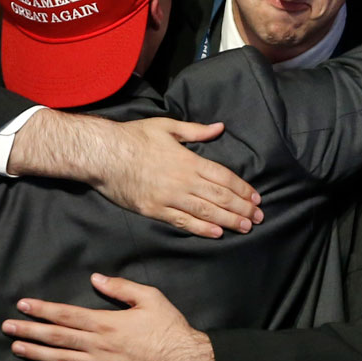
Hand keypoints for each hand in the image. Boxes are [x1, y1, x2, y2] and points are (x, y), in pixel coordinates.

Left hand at [2, 273, 216, 360]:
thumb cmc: (170, 328)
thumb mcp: (151, 298)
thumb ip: (121, 287)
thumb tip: (96, 278)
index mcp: (107, 323)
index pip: (66, 315)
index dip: (42, 310)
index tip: (22, 305)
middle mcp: (99, 346)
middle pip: (56, 339)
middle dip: (29, 332)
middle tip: (7, 328)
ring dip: (36, 355)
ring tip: (16, 349)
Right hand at [95, 117, 262, 237]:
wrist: (104, 154)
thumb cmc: (134, 137)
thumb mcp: (167, 126)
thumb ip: (196, 131)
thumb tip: (219, 128)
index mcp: (188, 160)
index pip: (223, 177)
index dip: (242, 188)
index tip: (256, 198)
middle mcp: (183, 180)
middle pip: (219, 196)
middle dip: (241, 208)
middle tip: (258, 218)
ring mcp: (169, 197)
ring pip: (205, 211)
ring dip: (228, 221)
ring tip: (245, 227)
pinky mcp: (154, 210)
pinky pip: (182, 221)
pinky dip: (201, 228)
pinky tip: (216, 233)